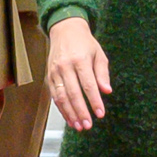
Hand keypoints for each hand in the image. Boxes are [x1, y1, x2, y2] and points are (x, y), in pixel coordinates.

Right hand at [44, 15, 112, 130]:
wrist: (64, 30)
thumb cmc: (85, 43)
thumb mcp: (99, 54)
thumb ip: (102, 73)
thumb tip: (107, 91)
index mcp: (80, 60)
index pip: (88, 85)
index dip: (94, 101)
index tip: (100, 114)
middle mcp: (65, 66)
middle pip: (73, 93)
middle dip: (81, 111)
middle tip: (88, 125)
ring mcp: (54, 72)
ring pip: (61, 97)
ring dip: (70, 113)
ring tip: (78, 126)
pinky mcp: (49, 76)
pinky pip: (54, 95)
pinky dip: (61, 109)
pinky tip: (69, 118)